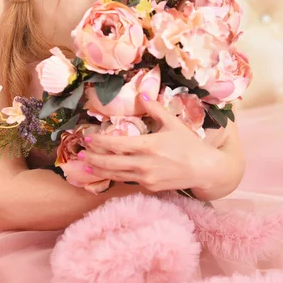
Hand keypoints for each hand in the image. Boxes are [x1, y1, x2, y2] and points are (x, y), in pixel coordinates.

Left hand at [78, 94, 216, 191]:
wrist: (203, 169)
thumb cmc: (189, 144)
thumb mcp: (173, 123)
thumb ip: (156, 109)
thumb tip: (142, 95)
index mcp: (149, 146)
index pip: (117, 145)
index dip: (100, 143)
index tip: (88, 139)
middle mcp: (145, 164)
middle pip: (111, 163)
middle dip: (93, 159)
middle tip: (79, 154)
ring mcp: (146, 178)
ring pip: (116, 175)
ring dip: (99, 171)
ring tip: (85, 166)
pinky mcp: (149, 188)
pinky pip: (128, 181)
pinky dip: (115, 177)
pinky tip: (106, 173)